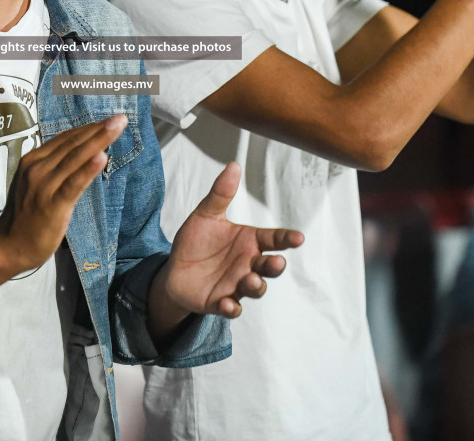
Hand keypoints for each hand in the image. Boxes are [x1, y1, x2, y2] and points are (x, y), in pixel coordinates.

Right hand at [0, 117, 127, 273]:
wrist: (9, 245)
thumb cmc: (26, 215)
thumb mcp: (36, 183)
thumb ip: (55, 167)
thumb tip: (81, 154)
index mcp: (33, 160)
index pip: (66, 138)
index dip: (89, 128)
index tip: (108, 120)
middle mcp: (37, 167)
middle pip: (73, 144)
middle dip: (99, 129)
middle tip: (121, 118)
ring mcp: (45, 185)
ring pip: (76, 158)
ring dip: (99, 140)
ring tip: (117, 127)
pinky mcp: (53, 205)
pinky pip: (73, 183)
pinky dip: (88, 169)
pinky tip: (103, 157)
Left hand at [159, 163, 303, 317]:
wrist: (175, 270)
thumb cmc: (196, 241)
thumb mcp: (206, 215)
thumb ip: (220, 194)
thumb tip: (233, 165)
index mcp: (249, 241)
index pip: (273, 239)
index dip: (286, 238)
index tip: (298, 238)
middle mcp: (248, 264)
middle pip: (269, 266)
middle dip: (275, 266)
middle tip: (276, 262)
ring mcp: (236, 285)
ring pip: (255, 288)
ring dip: (256, 286)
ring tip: (250, 280)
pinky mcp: (220, 302)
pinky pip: (231, 308)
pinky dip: (232, 308)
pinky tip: (227, 304)